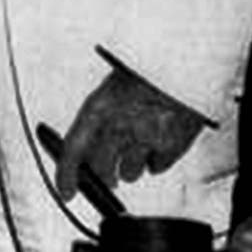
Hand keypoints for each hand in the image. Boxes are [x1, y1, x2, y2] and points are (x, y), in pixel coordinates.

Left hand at [55, 67, 207, 201]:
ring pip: (130, 174)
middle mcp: (119, 127)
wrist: (184, 60)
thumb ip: (97, 120)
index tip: (67, 192)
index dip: (66, 176)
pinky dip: (155, 160)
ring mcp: (147, 139)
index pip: (73, 151)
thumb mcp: (110, 89)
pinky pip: (156, 168)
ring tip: (139, 143)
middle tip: (108, 172)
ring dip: (130, 166)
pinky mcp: (172, 146)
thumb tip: (83, 152)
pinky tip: (158, 141)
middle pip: (102, 170)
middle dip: (103, 174)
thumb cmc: (146, 71)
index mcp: (98, 108)